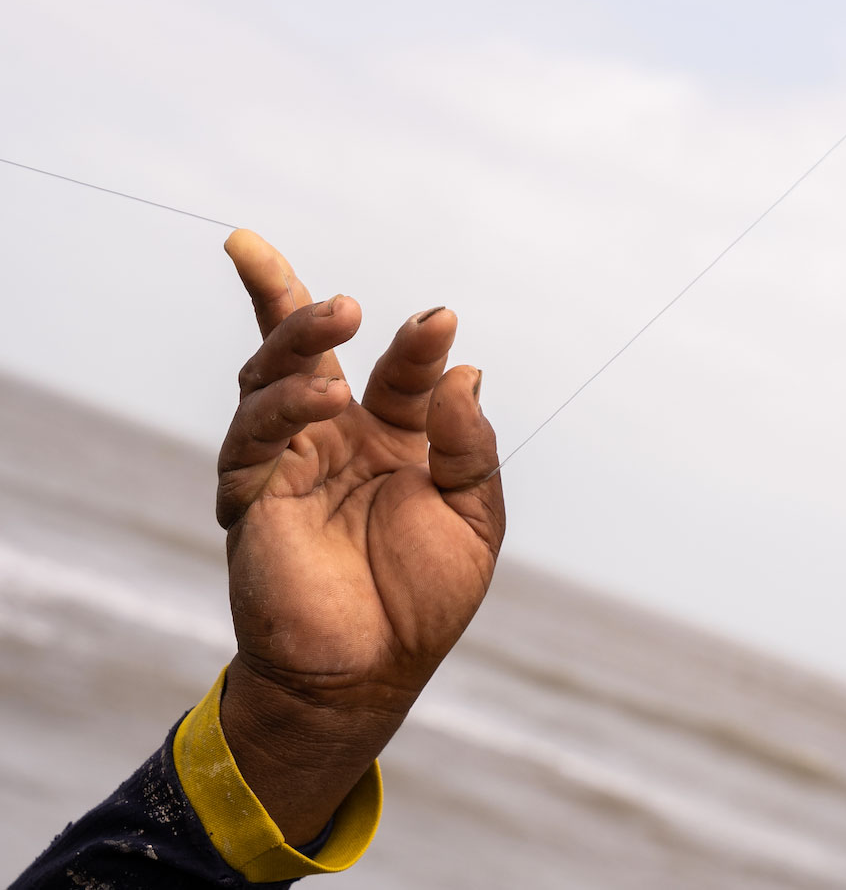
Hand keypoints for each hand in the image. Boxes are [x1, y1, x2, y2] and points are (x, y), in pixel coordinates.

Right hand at [216, 230, 503, 842]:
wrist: (370, 676)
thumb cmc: (424, 600)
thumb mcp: (473, 517)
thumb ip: (469, 446)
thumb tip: (466, 373)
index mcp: (393, 435)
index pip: (398, 369)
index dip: (417, 342)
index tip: (440, 321)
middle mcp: (336, 437)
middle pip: (303, 347)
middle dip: (298, 298)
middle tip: (344, 289)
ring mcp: (289, 462)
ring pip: (269, 378)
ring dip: (299, 341)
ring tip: (339, 314)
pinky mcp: (251, 497)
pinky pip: (253, 439)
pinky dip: (283, 405)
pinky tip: (323, 393)